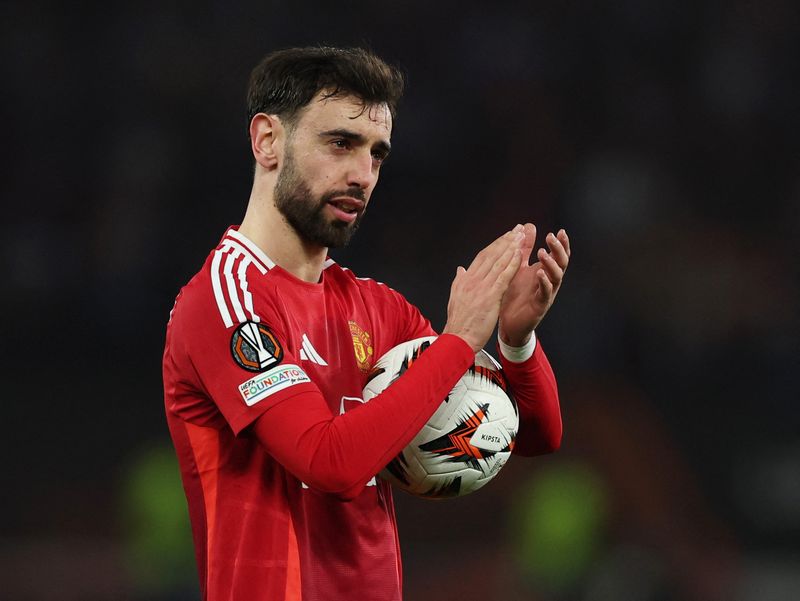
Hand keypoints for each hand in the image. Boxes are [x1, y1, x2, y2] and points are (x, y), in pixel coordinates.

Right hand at [443, 226, 523, 352]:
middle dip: (505, 241)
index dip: (495, 245)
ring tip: (521, 236)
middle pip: (491, 255)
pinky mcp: (490, 296)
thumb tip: (461, 269)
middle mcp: (472, 279)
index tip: (505, 236)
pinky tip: (520, 255)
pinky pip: (503, 276)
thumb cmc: (459, 323)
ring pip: (498, 262)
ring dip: (511, 248)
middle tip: (517, 230)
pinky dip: (511, 264)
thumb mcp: (455, 298)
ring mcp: (481, 287)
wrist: (457, 338)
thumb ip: (459, 281)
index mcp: (465, 280)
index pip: (482, 257)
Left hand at [498, 224, 570, 345]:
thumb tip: (529, 225)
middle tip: (551, 237)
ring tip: (542, 253)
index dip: (561, 244)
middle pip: (561, 263)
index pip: (558, 255)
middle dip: (558, 249)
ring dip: (551, 264)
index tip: (560, 231)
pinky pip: (546, 293)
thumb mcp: (519, 266)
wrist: (509, 322)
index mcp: (545, 271)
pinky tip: (540, 274)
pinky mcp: (540, 306)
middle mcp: (549, 281)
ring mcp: (547, 294)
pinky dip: (544, 283)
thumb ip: (525, 248)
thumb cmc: (515, 294)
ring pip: (556, 277)